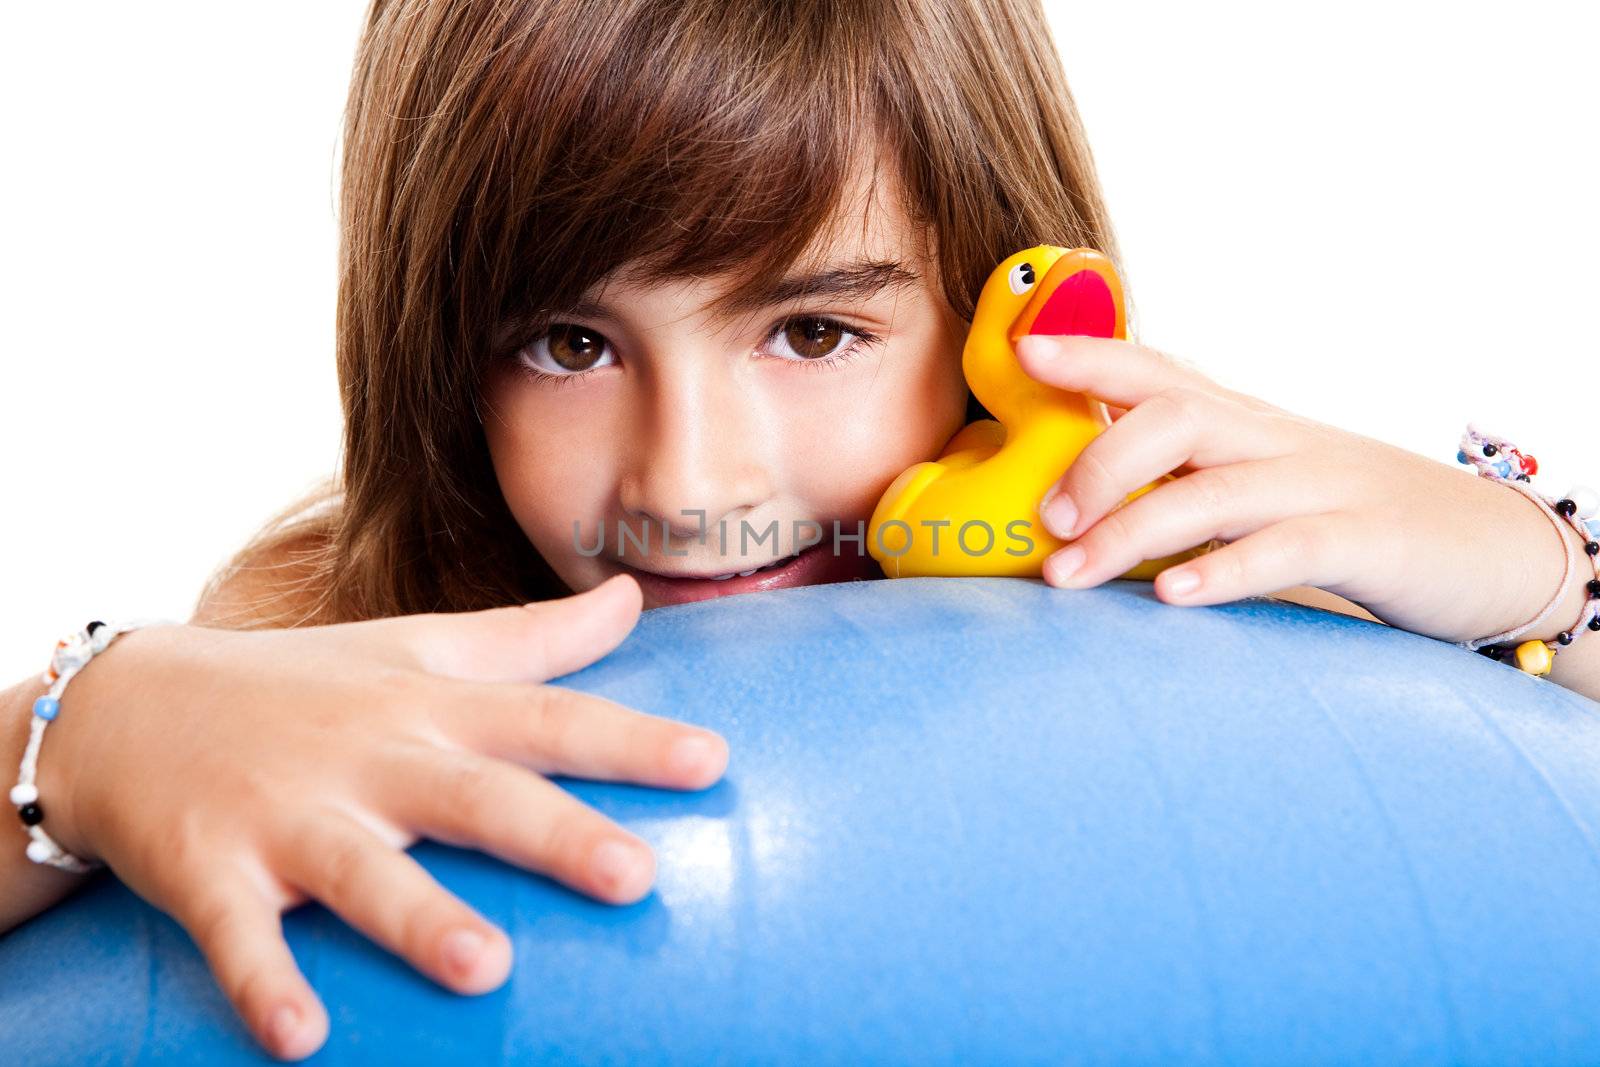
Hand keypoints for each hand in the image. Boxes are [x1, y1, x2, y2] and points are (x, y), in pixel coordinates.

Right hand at [36, 573, 725, 1060]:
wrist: (125, 704)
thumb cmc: (302, 683)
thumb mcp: (417, 646)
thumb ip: (532, 637)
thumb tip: (631, 598)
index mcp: (426, 706)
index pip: (545, 718)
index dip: (629, 741)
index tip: (713, 762)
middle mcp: (369, 756)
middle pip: (476, 796)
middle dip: (556, 836)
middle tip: (637, 878)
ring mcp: (286, 814)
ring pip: (363, 871)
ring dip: (420, 918)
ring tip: (487, 968)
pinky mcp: (208, 869)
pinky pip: (238, 935)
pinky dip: (264, 982)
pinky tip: (300, 1038)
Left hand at [1016, 334, 1580, 644]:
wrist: (1490, 547)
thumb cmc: (1346, 516)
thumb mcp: (1260, 483)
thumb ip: (1181, 481)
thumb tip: (1073, 504)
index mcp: (1243, 422)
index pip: (1158, 369)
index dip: (1090, 353)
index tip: (1022, 351)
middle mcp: (1275, 441)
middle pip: (1176, 416)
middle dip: (1098, 462)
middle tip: (1044, 521)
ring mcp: (1321, 487)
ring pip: (1214, 489)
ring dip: (1130, 532)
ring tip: (1068, 574)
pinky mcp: (1366, 543)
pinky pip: (1288, 548)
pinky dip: (1223, 570)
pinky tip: (1171, 597)